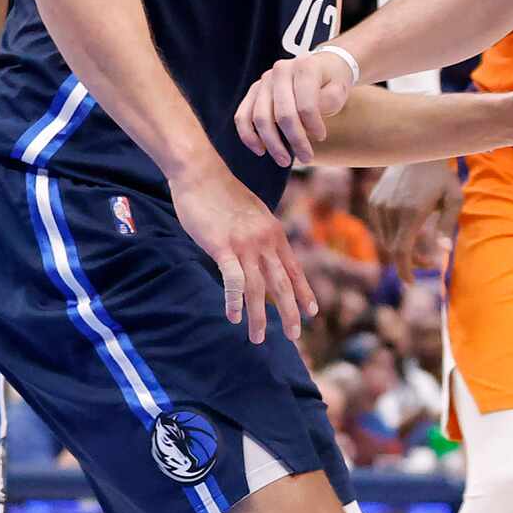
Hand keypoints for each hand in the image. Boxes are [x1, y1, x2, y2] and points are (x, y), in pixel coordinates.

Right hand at [173, 170, 315, 343]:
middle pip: (282, 284)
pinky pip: (233, 281)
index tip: (311, 312)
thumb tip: (262, 253)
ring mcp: (246, 245)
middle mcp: (266, 242)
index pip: (294, 269)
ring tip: (258, 338)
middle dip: (289, 312)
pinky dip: (234, 302)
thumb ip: (261, 235)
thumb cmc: (223, 194)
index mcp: (275, 234)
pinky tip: (233, 317)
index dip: (304, 292)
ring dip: (259, 316)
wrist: (202, 174)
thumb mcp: (253, 214)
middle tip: (295, 335)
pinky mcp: (222, 247)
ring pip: (258, 289)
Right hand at [235, 49, 357, 167]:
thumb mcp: (340, 89)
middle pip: (282, 114)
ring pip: (260, 117)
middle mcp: (280, 71)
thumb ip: (330, 102)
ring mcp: (264, 81)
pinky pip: (243, 116)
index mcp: (304, 67)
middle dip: (295, 140)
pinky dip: (249, 135)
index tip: (321, 137)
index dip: (313, 125)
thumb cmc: (332, 83)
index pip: (306, 104)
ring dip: (272, 143)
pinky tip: (260, 150)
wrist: (321, 67)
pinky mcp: (253, 91)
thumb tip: (308, 123)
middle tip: (306, 158)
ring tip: (284, 161)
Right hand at [367, 160, 460, 270]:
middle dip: (411, 262)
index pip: (401, 251)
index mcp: (411, 212)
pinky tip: (408, 231)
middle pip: (395, 249)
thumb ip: (447, 226)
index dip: (405, 271)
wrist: (415, 150)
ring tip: (422, 248)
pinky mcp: (374, 201)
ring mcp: (379, 205)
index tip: (411, 284)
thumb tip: (444, 252)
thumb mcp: (453, 199)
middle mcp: (391, 210)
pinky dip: (393, 235)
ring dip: (402, 249)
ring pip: (387, 240)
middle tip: (429, 264)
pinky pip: (381, 227)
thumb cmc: (441, 177)